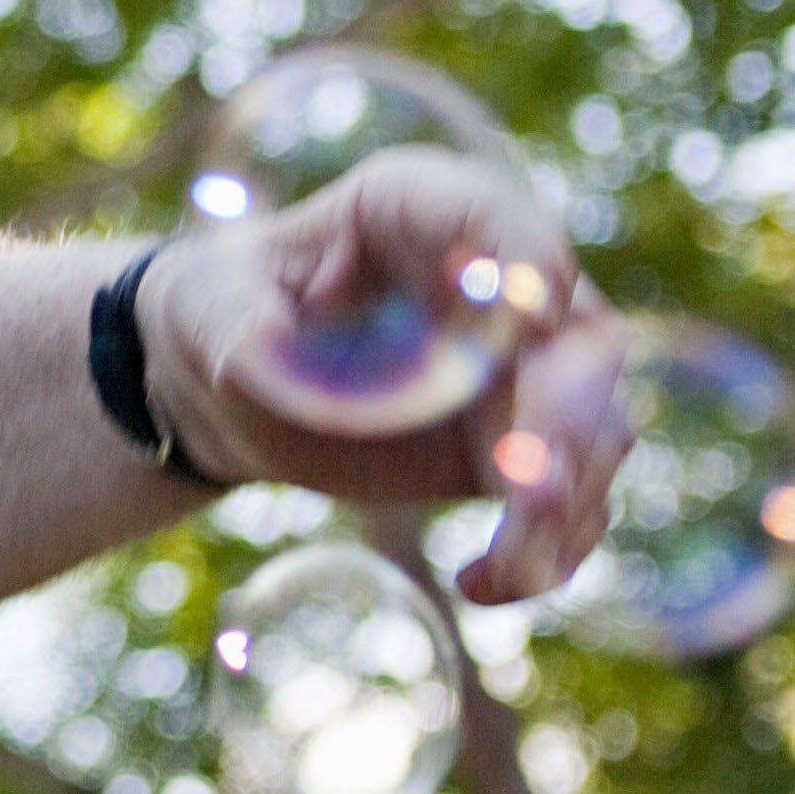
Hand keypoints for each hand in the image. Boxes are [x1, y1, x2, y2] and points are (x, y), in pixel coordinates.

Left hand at [134, 145, 627, 604]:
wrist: (228, 377)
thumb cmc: (220, 307)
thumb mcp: (204, 305)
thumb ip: (242, 328)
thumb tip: (267, 362)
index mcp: (419, 209)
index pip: (498, 219)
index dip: (530, 262)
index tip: (534, 310)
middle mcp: (499, 287)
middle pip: (577, 345)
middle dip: (569, 416)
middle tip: (539, 482)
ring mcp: (523, 372)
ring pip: (590, 436)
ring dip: (566, 502)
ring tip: (515, 558)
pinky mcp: (517, 451)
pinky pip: (563, 507)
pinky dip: (540, 554)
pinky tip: (479, 584)